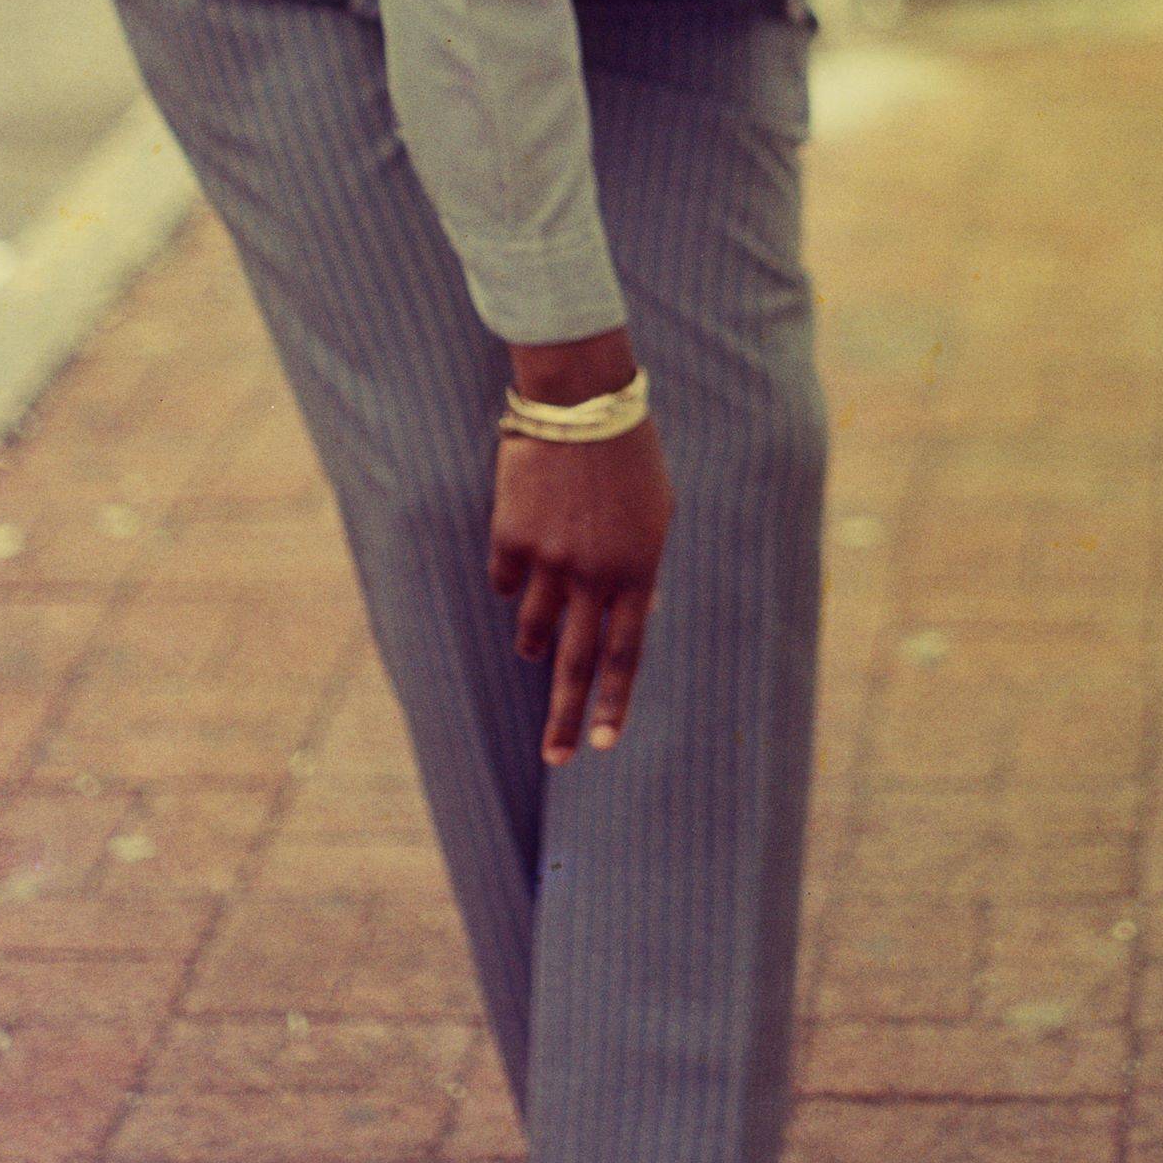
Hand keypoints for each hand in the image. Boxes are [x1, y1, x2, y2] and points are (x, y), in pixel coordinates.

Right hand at [489, 417, 672, 764]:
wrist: (581, 402)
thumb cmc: (629, 455)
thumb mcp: (657, 513)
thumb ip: (644, 568)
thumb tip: (637, 616)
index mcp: (637, 570)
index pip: (625, 655)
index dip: (613, 703)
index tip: (602, 744)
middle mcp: (593, 574)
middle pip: (574, 663)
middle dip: (563, 718)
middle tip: (555, 759)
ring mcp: (548, 558)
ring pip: (531, 628)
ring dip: (534, 641)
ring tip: (535, 645)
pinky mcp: (510, 537)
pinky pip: (504, 581)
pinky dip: (511, 580)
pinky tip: (522, 555)